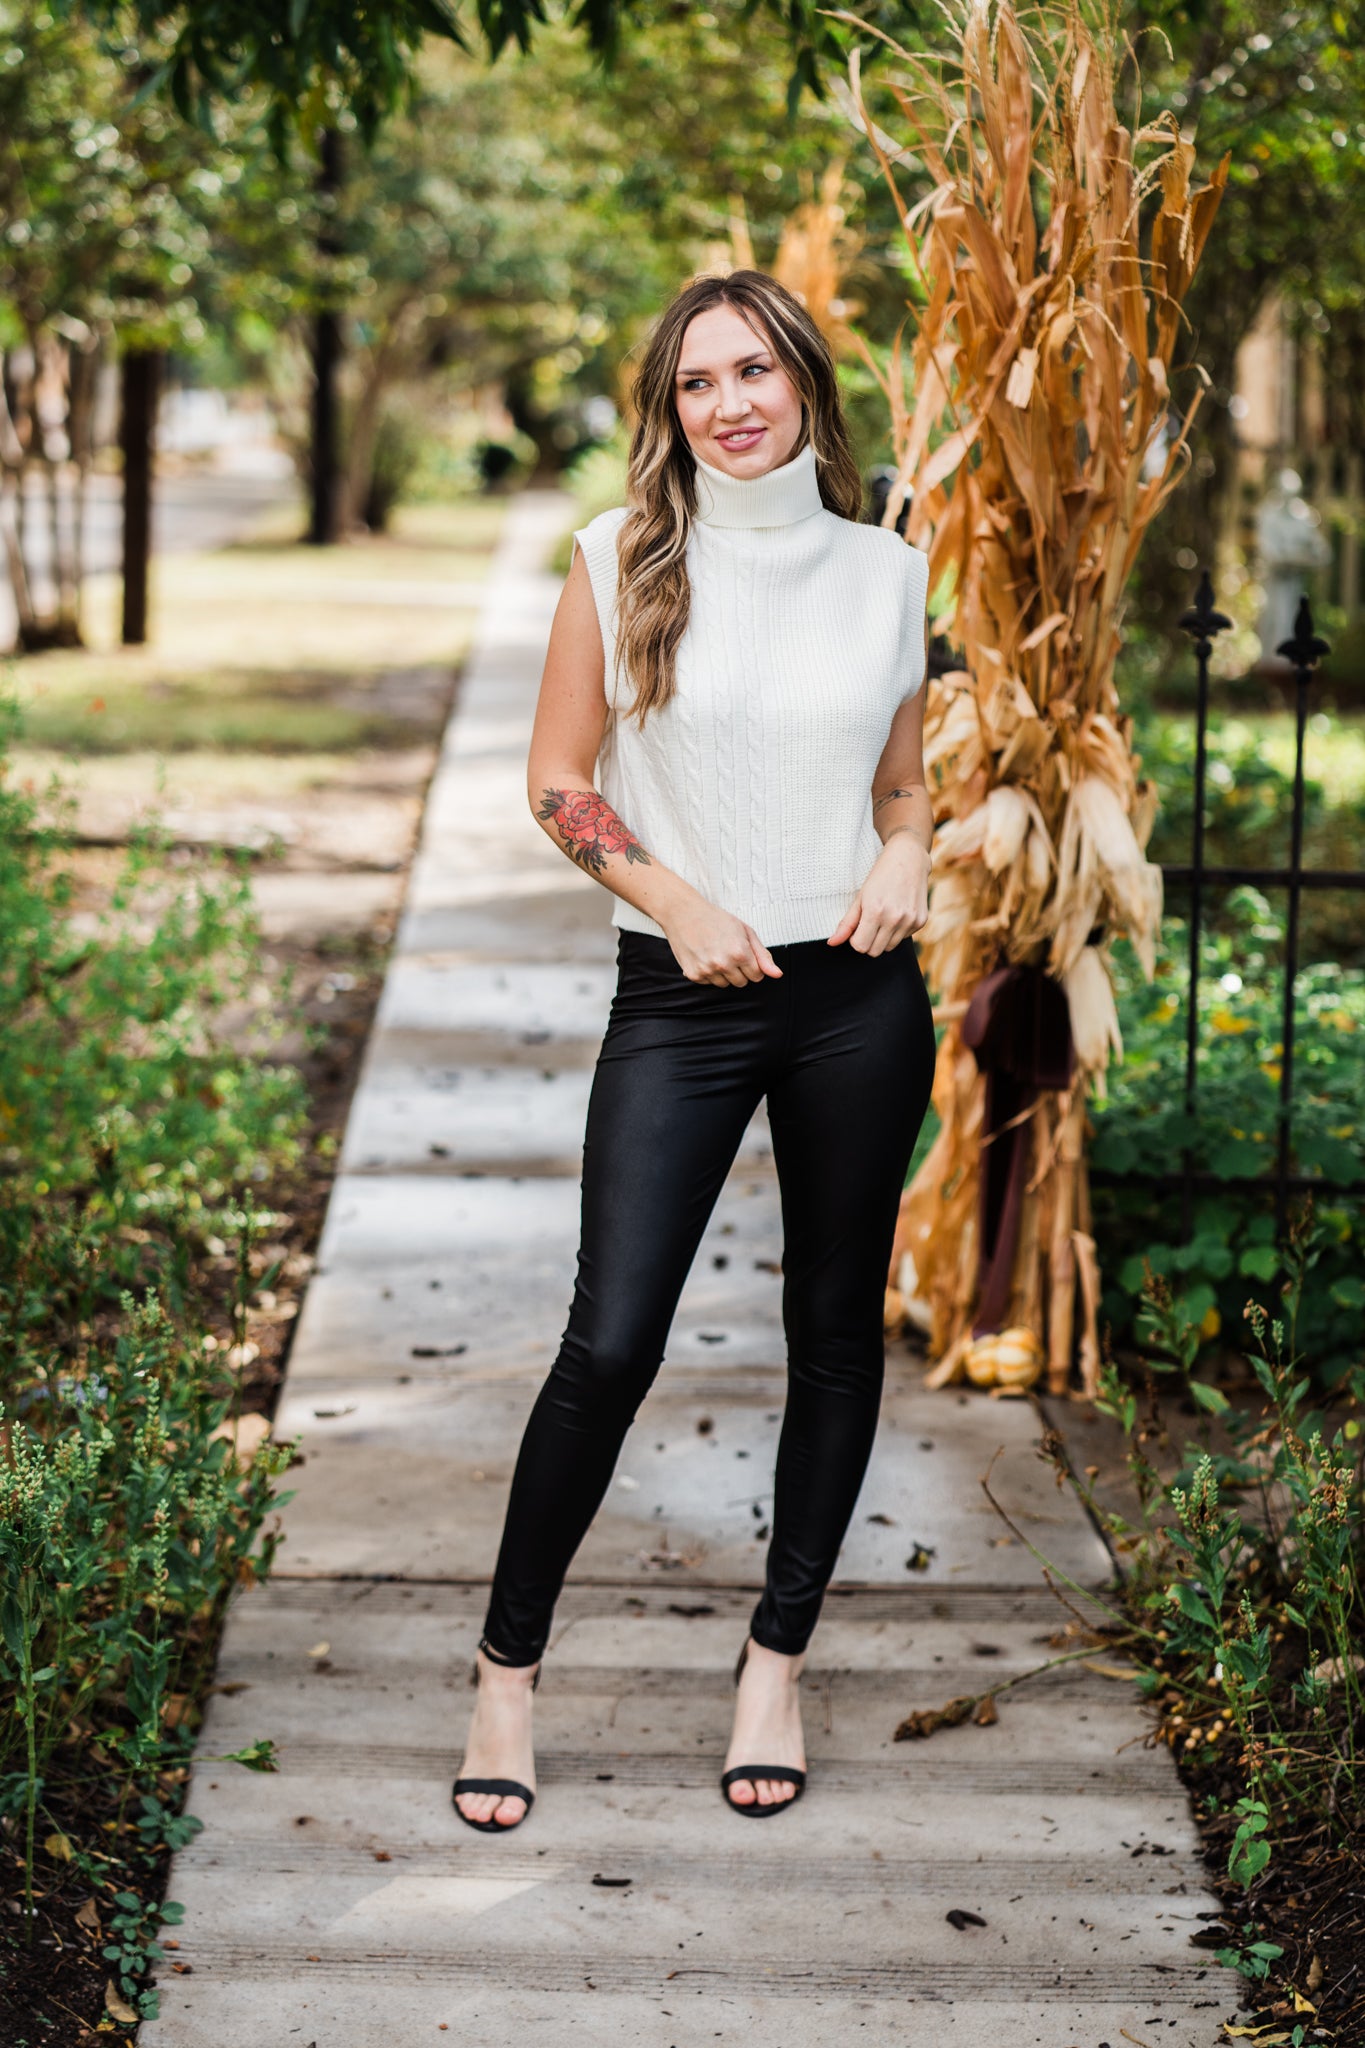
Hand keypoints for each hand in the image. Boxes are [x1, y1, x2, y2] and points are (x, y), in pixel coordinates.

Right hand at [661, 891, 781, 985]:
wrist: (683, 913)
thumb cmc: (716, 919)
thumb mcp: (745, 931)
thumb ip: (763, 955)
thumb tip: (777, 975)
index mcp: (740, 953)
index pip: (757, 976)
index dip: (752, 965)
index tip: (743, 953)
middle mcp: (724, 964)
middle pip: (742, 983)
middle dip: (739, 971)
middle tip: (728, 951)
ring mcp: (707, 971)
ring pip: (725, 984)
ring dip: (723, 973)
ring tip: (714, 952)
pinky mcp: (694, 975)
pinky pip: (709, 983)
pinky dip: (708, 972)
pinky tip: (703, 955)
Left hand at [828, 836, 930, 954]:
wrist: (908, 858)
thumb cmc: (880, 876)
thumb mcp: (860, 898)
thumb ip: (846, 924)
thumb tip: (832, 943)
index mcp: (875, 912)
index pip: (860, 946)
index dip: (856, 940)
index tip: (858, 928)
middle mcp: (894, 918)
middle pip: (875, 951)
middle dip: (868, 941)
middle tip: (869, 924)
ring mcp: (910, 921)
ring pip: (889, 948)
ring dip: (883, 938)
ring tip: (884, 916)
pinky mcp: (921, 921)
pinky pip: (904, 938)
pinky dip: (898, 931)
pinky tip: (897, 912)